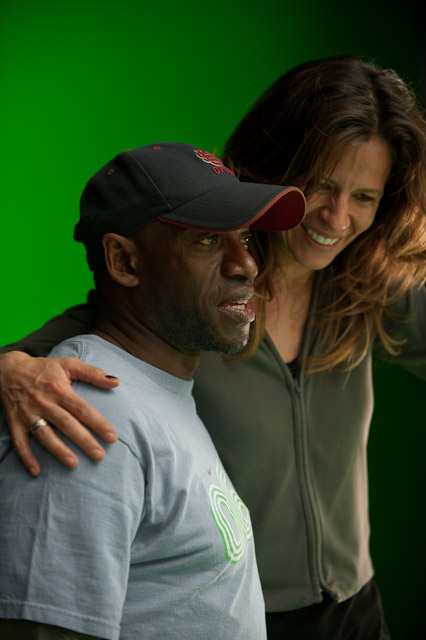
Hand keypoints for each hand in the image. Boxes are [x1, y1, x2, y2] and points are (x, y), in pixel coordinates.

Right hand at [0, 351, 119, 475]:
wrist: (8, 369)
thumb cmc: (43, 368)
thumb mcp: (68, 364)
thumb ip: (93, 373)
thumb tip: (116, 381)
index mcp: (60, 390)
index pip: (82, 409)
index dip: (98, 423)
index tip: (112, 438)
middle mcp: (44, 403)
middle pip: (66, 424)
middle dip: (84, 441)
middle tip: (99, 455)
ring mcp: (28, 414)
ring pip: (45, 435)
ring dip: (58, 450)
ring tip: (73, 464)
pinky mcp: (14, 422)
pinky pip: (19, 442)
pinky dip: (26, 457)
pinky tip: (36, 471)